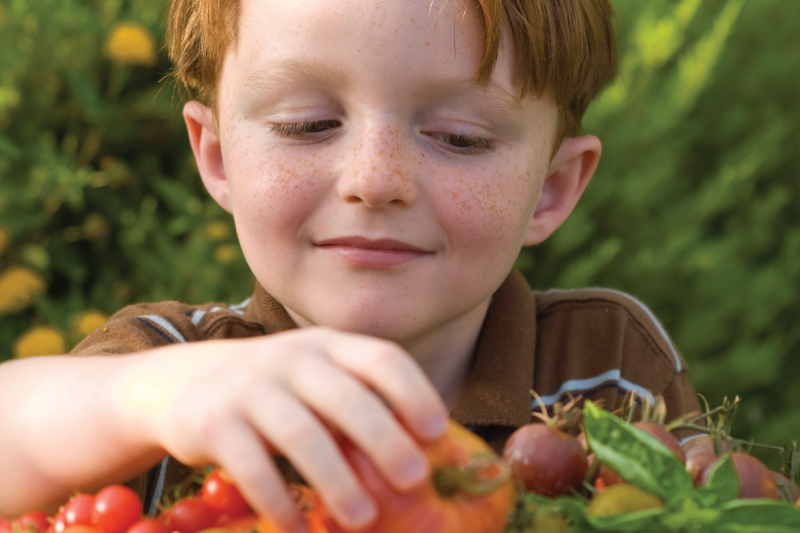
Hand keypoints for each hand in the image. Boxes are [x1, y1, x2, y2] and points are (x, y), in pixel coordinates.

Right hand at [128, 327, 447, 532]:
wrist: (186, 383)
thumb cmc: (279, 390)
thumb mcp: (319, 380)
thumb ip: (361, 402)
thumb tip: (425, 451)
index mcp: (329, 346)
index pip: (382, 358)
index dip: (414, 393)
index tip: (437, 431)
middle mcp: (293, 358)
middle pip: (347, 398)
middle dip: (385, 440)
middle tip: (414, 479)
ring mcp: (251, 387)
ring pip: (303, 435)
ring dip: (337, 481)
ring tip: (363, 520)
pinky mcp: (215, 422)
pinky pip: (253, 466)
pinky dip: (279, 501)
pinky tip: (300, 528)